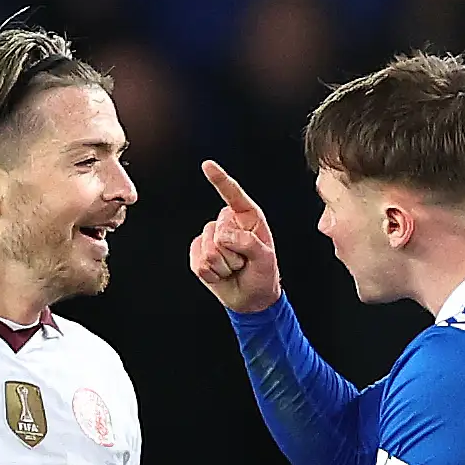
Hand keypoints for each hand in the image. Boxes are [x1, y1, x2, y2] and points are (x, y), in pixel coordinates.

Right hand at [189, 160, 281, 313]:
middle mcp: (227, 223)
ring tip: (234, 269)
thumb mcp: (266, 258)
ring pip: (209, 250)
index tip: (207, 165)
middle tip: (244, 263)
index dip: (219, 180)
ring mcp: (210, 237)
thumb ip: (248, 243)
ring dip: (224, 266)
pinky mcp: (198, 253)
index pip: (233, 195)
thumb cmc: (262, 274)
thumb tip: (222, 238)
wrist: (251, 298)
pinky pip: (198, 262)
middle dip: (234, 254)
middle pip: (219, 232)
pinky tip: (221, 275)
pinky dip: (212, 274)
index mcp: (247, 217)